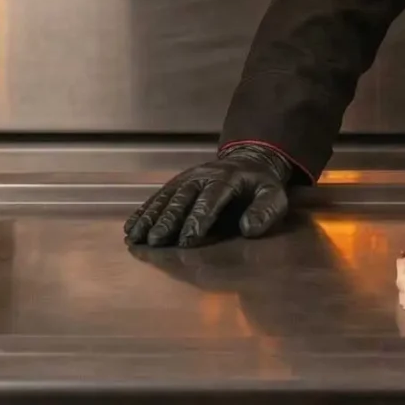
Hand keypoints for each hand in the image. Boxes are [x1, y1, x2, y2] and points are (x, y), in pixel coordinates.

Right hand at [124, 145, 295, 247]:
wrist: (248, 161)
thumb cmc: (260, 187)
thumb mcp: (274, 196)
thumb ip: (266, 211)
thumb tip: (249, 228)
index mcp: (226, 179)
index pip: (210, 199)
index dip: (199, 219)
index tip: (188, 240)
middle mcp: (201, 176)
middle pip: (182, 199)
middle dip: (167, 221)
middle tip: (155, 242)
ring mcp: (186, 178)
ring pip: (165, 198)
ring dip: (150, 218)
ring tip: (136, 237)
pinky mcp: (176, 184)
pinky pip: (157, 198)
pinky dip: (143, 212)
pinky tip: (131, 227)